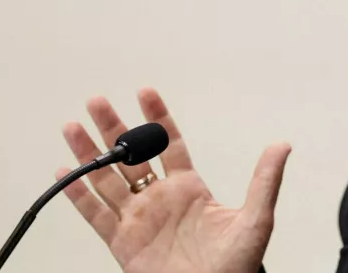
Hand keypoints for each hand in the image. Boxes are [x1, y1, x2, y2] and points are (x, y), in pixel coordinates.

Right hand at [58, 88, 290, 272]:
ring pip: (107, 179)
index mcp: (190, 188)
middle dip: (115, 128)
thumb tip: (282, 145)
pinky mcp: (122, 242)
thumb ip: (265, 180)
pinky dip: (78, 195)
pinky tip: (64, 173)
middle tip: (97, 101)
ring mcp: (139, 219)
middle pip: (132, 155)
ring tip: (72, 127)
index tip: (145, 91)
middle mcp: (161, 199)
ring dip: (89, 154)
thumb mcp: (255, 218)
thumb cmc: (236, 266)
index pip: (170, 144)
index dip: (157, 118)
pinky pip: (95, 215)